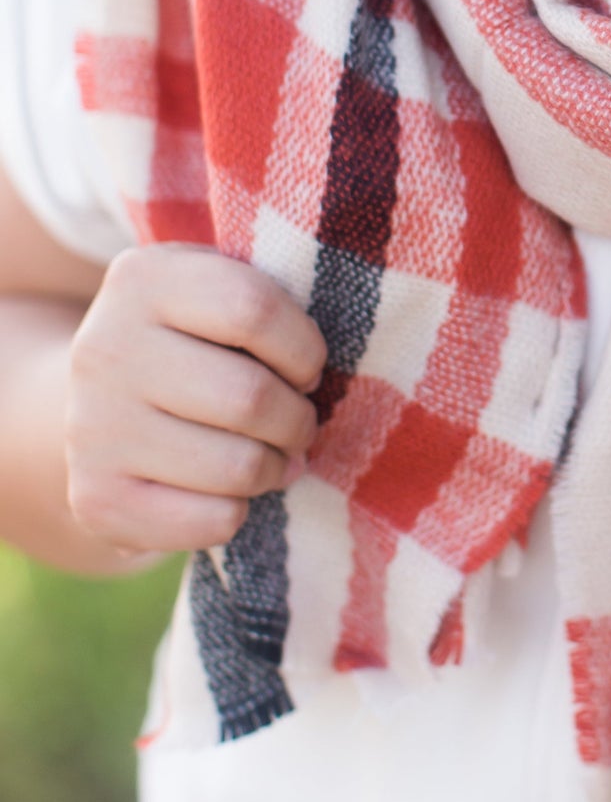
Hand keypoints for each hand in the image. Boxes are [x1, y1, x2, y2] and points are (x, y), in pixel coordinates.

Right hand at [65, 244, 327, 557]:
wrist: (94, 408)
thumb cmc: (188, 343)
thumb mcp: (212, 294)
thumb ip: (266, 303)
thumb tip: (325, 369)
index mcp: (143, 280)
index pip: (254, 310)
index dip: (303, 348)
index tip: (306, 368)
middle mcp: (105, 349)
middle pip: (250, 398)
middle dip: (297, 419)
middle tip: (298, 423)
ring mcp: (93, 428)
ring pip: (238, 467)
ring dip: (275, 467)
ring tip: (272, 456)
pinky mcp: (97, 499)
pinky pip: (212, 521)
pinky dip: (239, 512)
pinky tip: (227, 491)